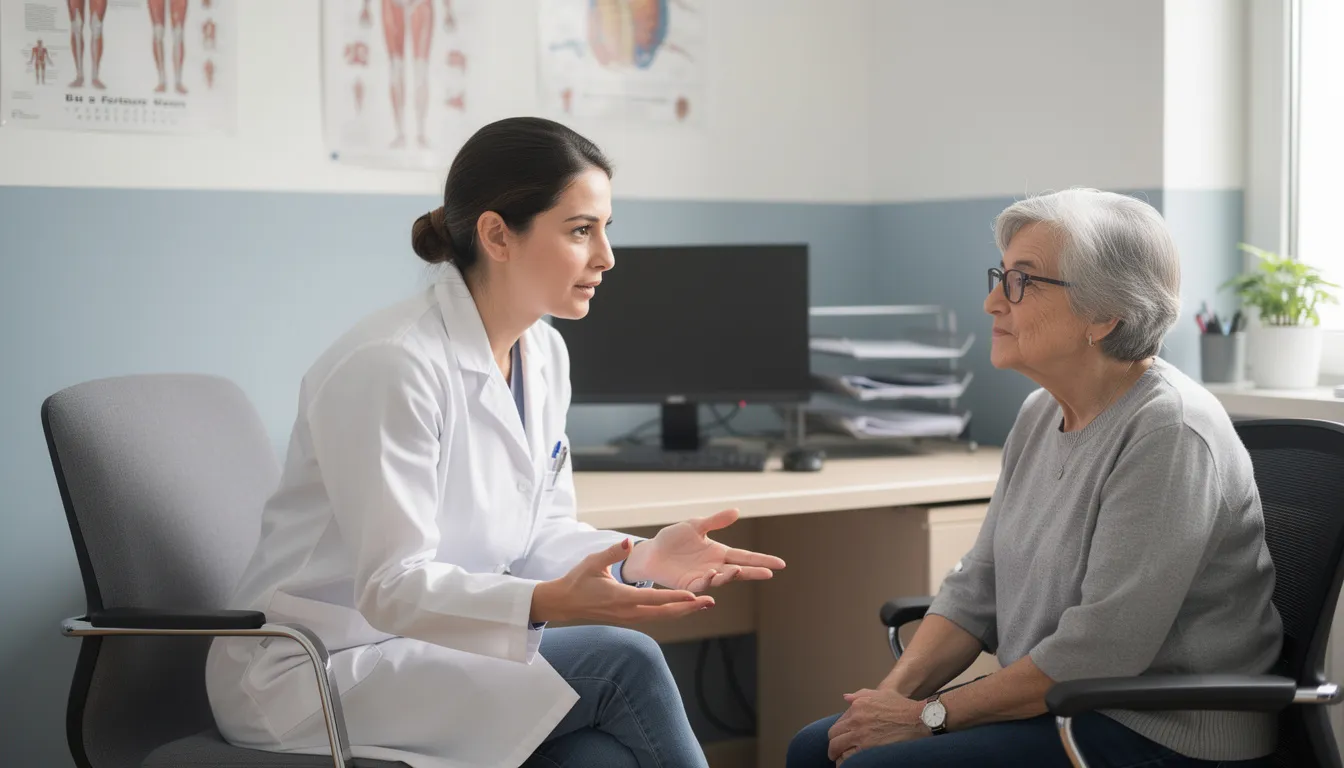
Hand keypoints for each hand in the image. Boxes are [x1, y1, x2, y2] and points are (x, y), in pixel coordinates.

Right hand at [530, 538, 713, 623]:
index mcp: (621, 598)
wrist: (564, 603)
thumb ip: (612, 552)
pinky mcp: (628, 618)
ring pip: (661, 617)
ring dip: (683, 612)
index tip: (693, 595)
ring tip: (703, 605)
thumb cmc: (577, 580)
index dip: (674, 597)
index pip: (653, 599)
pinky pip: (654, 617)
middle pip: (664, 614)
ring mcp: (629, 618)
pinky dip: (671, 612)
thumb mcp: (593, 562)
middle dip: (688, 608)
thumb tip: (630, 543)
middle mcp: (628, 612)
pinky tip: (683, 607)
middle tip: (709, 602)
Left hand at [621, 508, 785, 590]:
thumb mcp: (695, 525)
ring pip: (722, 579)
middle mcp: (715, 566)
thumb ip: (716, 521)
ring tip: (737, 569)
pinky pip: (702, 584)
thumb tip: (737, 511)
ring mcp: (704, 577)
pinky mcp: (689, 585)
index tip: (780, 564)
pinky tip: (713, 574)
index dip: (762, 560)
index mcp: (719, 552)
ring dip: (730, 575)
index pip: (746, 556)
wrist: (651, 552)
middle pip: (740, 570)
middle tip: (769, 573)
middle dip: (754, 572)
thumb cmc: (673, 538)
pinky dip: (709, 581)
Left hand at [827, 688, 926, 762]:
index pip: (839, 722)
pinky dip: (845, 762)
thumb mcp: (881, 694)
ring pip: (836, 747)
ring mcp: (861, 735)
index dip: (840, 732)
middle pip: (834, 735)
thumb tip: (845, 697)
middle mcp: (856, 719)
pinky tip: (847, 764)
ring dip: (836, 754)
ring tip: (839, 759)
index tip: (842, 737)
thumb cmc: (903, 707)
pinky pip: (848, 757)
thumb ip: (860, 695)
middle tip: (835, 751)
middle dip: (834, 744)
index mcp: (857, 706)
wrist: (919, 719)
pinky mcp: (867, 748)